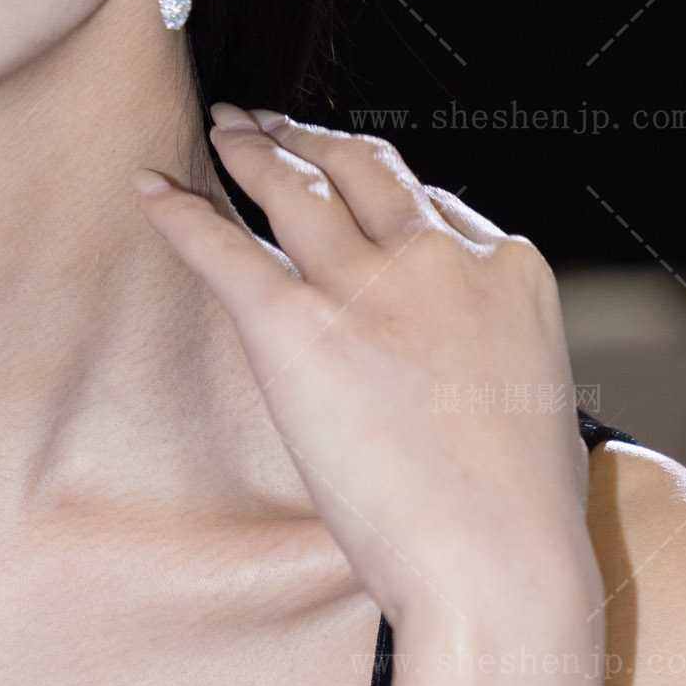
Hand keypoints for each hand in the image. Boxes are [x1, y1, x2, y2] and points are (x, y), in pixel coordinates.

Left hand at [134, 106, 600, 627]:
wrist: (498, 561)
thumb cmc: (521, 514)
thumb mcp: (533, 396)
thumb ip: (489, 350)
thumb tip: (460, 362)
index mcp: (507, 271)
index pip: (432, 204)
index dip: (381, 188)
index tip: (350, 177)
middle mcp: (437, 259)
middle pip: (363, 171)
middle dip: (313, 139)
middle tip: (273, 123)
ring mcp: (366, 288)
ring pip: (295, 191)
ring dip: (251, 152)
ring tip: (224, 131)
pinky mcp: (299, 329)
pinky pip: (226, 251)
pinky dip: (182, 214)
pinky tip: (152, 190)